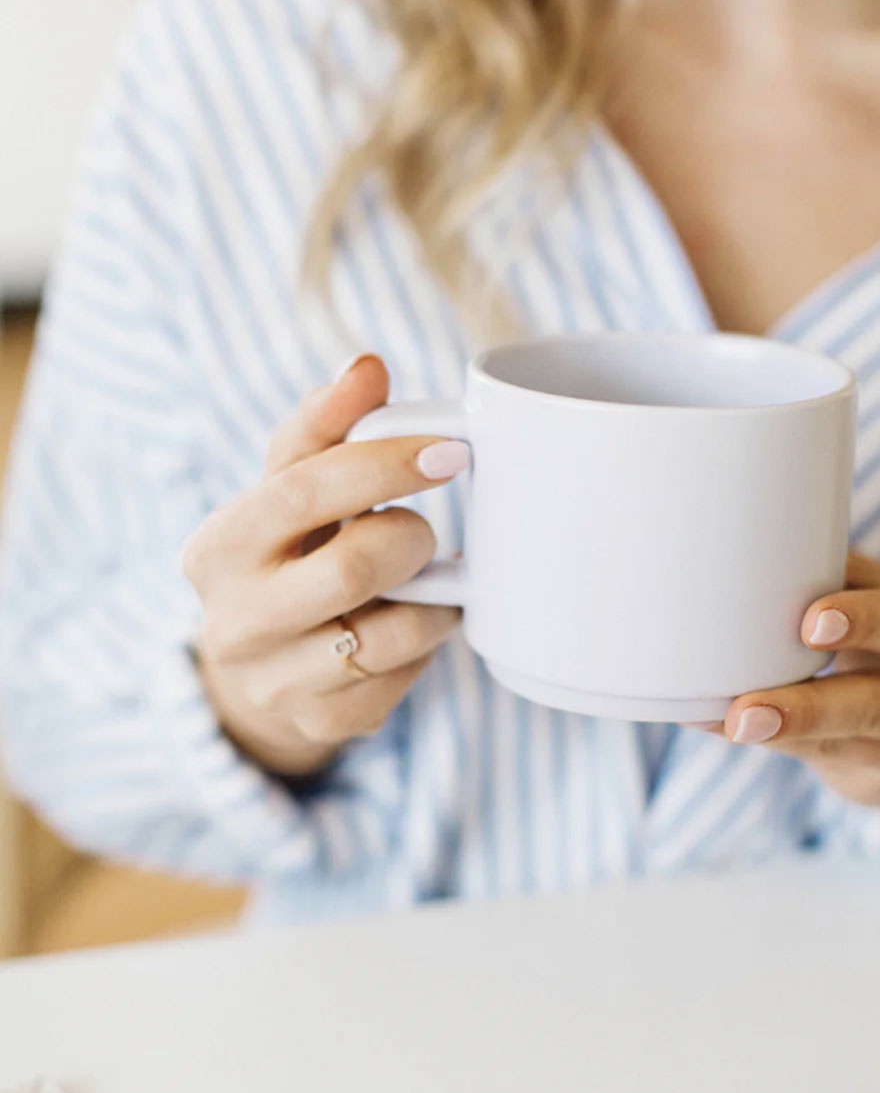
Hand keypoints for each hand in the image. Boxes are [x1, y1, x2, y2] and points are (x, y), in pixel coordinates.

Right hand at [183, 356, 465, 776]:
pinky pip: (408, 676)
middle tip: (423, 534)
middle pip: (353, 567)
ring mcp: (278, 683)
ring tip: (424, 580)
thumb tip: (367, 367)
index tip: (450, 449)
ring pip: (394, 631)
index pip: (303, 490)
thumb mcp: (288, 489)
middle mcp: (235, 622)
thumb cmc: (285, 555)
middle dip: (410, 539)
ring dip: (432, 597)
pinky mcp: (326, 725)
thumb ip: (324, 427)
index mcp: (216, 548)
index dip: (383, 464)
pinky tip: (410, 623)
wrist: (259, 672)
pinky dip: (427, 641)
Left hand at [716, 552, 879, 808]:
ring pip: (850, 745)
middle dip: (814, 708)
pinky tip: (718, 723)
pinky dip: (769, 739)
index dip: (868, 622)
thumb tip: (773, 543)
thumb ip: (852, 579)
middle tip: (747, 707)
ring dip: (783, 734)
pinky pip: (822, 761)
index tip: (810, 621)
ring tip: (730, 723)